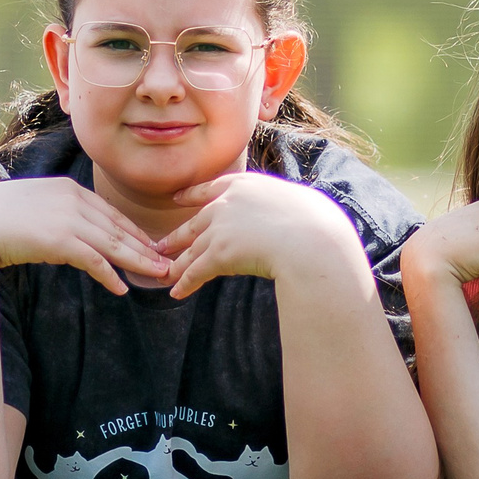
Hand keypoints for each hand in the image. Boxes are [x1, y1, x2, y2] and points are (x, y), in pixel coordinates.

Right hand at [0, 178, 170, 295]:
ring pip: (113, 244)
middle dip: (144, 247)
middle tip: (166, 262)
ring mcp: (68, 220)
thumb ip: (54, 215)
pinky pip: (94, 261)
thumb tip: (65, 236)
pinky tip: (122, 288)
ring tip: (157, 275)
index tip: (149, 244)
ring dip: (138, 262)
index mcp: (67, 189)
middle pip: (118, 228)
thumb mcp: (31, 207)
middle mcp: (73, 201)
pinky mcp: (60, 241)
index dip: (132, 230)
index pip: (109, 212)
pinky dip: (110, 275)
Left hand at [157, 173, 358, 299]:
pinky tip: (177, 292)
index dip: (191, 196)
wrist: (312, 239)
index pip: (210, 189)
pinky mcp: (219, 254)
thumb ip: (282, 205)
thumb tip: (296, 212)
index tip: (177, 199)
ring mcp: (220, 228)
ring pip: (193, 250)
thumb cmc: (316, 222)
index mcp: (245, 185)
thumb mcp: (296, 201)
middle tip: (162, 244)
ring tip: (166, 274)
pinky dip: (185, 283)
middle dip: (177, 236)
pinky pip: (196, 271)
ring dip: (178, 265)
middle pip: (195, 223)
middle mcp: (226, 203)